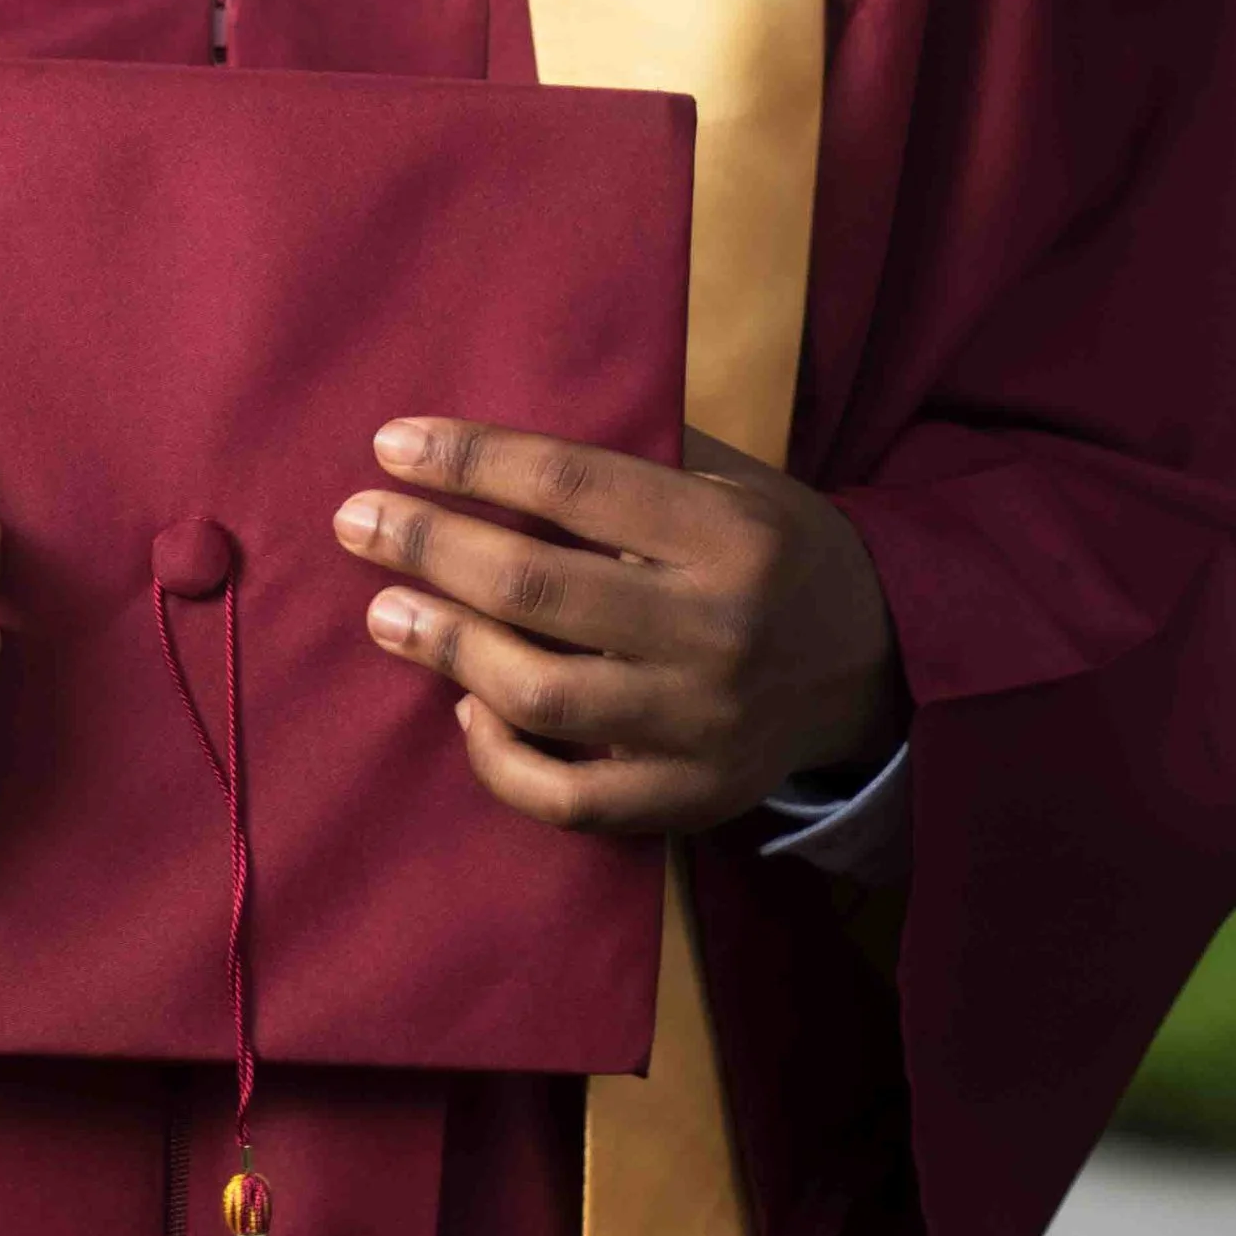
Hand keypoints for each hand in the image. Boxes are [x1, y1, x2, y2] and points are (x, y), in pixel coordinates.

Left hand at [332, 418, 902, 836]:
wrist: (878, 665)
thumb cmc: (777, 550)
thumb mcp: (736, 480)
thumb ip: (636, 457)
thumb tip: (496, 435)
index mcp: (728, 536)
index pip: (574, 488)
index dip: (474, 462)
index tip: (393, 445)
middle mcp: (718, 631)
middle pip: (538, 590)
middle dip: (430, 548)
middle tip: (357, 521)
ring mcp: (703, 727)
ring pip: (541, 695)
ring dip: (445, 648)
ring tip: (384, 612)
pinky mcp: (691, 800)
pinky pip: (570, 797)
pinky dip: (501, 760)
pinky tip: (465, 708)